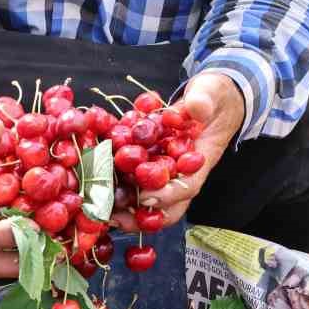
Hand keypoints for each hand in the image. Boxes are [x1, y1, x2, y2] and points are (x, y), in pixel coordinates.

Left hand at [114, 71, 243, 230]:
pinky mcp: (148, 160)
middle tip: (114, 216)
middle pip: (166, 206)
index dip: (167, 195)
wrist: (210, 95)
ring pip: (146, 199)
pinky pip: (132, 178)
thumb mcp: (212, 91)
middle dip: (140, 216)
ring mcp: (164, 169)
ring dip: (124, 207)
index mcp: (200, 159)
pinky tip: (95, 182)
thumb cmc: (213, 96)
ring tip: (100, 209)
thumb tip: (195, 108)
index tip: (145, 195)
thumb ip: (204, 100)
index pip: (187, 186)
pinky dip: (116, 185)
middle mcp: (181, 171)